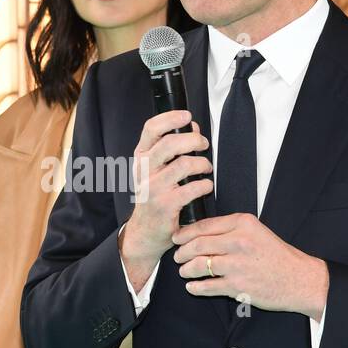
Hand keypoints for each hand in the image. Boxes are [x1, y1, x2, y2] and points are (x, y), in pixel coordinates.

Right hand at [122, 110, 212, 288]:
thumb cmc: (155, 197)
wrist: (144, 231)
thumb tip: (192, 128)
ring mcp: (153, 188)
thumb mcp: (157, 170)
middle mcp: (144, 171)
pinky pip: (191, 188)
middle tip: (203, 144)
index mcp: (141, 158)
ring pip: (183, 165)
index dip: (170, 118)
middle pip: (170, 144)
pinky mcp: (165, 205)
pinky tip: (205, 186)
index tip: (187, 116)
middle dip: (193, 140)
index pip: (151, 129)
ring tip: (206, 168)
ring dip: (202, 164)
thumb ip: (173, 148)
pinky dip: (204, 185)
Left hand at [172, 213, 328, 317]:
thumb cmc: (277, 255)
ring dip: (186, 270)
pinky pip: (207, 286)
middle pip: (198, 245)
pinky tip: (192, 286)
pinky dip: (195, 287)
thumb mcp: (257, 232)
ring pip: (199, 265)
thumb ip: (232, 229)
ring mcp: (238, 265)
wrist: (298, 279)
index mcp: (243, 224)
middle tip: (178, 256)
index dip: (185, 233)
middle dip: (182, 252)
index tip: (177, 238)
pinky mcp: (238, 286)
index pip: (205, 225)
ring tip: (184, 271)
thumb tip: (200, 232)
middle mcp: (239, 242)